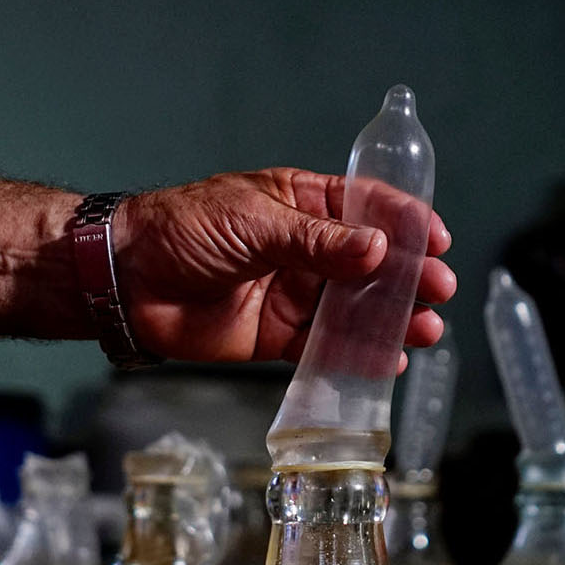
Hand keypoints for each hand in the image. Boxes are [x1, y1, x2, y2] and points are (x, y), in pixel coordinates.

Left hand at [113, 168, 454, 363]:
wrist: (126, 279)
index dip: (405, 222)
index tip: (436, 241)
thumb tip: (377, 249)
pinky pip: (325, 347)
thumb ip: (318, 241)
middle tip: (438, 291)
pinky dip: (356, 356)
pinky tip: (387, 362)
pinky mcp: (277, 335)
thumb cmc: (183, 230)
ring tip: (424, 330)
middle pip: (370, 263)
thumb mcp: (256, 221)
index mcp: (300, 203)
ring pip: (354, 308)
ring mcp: (293, 293)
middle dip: (407, 277)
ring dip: (390, 319)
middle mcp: (304, 248)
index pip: (366, 207)